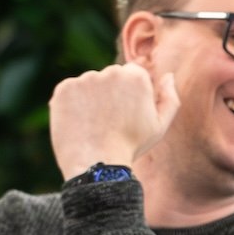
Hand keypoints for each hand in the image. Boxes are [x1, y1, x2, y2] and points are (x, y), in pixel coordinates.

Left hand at [49, 64, 177, 178]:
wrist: (97, 162)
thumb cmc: (132, 145)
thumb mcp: (160, 125)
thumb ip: (169, 98)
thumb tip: (168, 76)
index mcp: (136, 77)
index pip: (133, 73)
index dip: (131, 94)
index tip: (128, 113)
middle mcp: (110, 72)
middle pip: (111, 76)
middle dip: (112, 92)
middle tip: (112, 121)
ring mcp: (85, 79)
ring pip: (90, 83)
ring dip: (92, 97)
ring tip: (95, 124)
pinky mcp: (64, 89)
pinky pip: (71, 91)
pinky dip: (74, 104)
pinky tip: (81, 122)